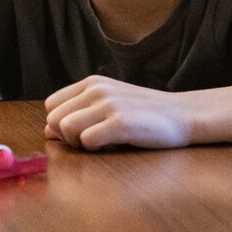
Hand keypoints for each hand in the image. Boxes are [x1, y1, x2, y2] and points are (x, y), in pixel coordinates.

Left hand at [44, 76, 193, 149]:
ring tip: (100, 144)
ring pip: (65, 128)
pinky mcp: (121, 122)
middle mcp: (96, 89)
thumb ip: (80, 113)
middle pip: (54, 118)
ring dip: (78, 143)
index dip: (59, 124)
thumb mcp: (109, 105)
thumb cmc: (145, 114)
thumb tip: (47, 130)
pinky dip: (94, 149)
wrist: (184, 115)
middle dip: (65, 136)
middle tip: (89, 142)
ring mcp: (109, 104)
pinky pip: (87, 140)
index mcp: (91, 83)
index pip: (51, 105)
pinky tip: (112, 145)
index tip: (79, 133)